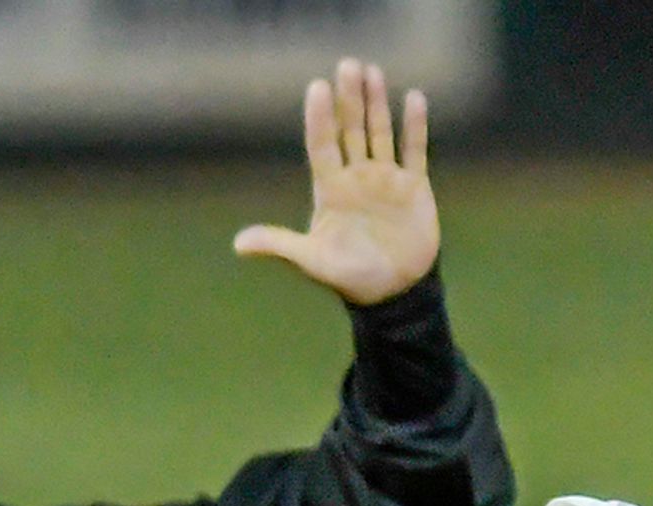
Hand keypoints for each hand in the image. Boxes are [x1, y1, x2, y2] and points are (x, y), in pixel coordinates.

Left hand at [232, 58, 439, 306]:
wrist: (394, 294)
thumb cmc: (351, 278)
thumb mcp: (312, 261)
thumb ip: (280, 246)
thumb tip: (238, 245)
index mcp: (330, 188)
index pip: (322, 144)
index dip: (320, 117)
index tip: (318, 87)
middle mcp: (356, 176)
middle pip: (350, 129)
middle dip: (349, 99)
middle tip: (347, 65)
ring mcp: (385, 179)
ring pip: (379, 132)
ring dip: (377, 103)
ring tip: (372, 71)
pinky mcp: (413, 188)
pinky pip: (414, 151)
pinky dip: (414, 127)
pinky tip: (414, 98)